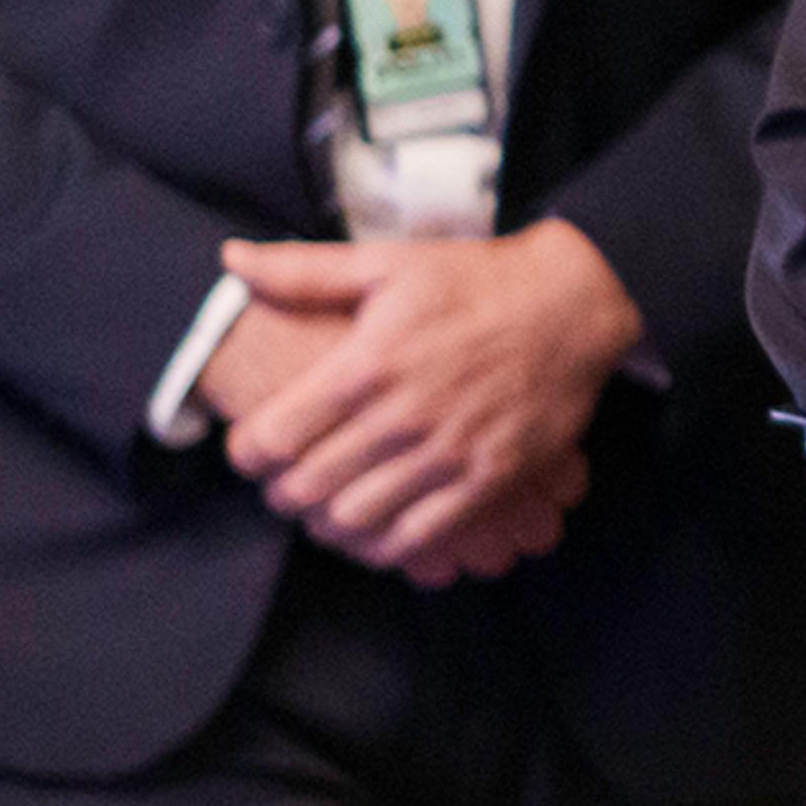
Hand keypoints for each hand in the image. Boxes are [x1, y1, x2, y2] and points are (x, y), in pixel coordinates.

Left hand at [219, 221, 639, 585]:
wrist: (575, 300)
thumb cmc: (476, 280)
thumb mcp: (387, 263)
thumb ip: (304, 270)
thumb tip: (231, 259)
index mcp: (367, 362)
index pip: (273, 435)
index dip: (246, 452)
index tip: (250, 449)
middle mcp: (402, 414)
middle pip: (305, 485)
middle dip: (281, 492)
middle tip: (284, 484)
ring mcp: (448, 451)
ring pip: (355, 517)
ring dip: (326, 523)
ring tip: (324, 510)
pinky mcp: (490, 477)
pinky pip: (420, 535)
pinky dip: (385, 545)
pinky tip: (376, 532)